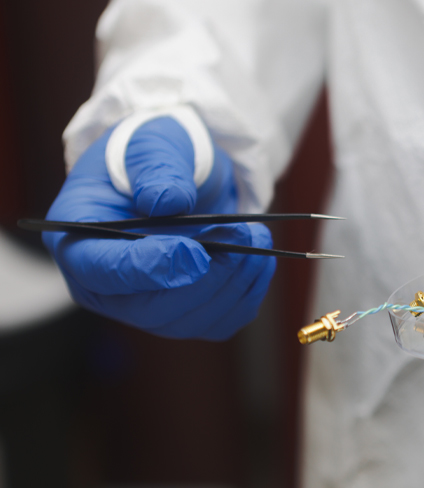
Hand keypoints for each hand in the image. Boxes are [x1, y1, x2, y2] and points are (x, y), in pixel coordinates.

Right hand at [43, 116, 275, 339]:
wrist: (180, 172)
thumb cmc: (153, 155)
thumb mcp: (151, 143)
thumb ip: (157, 169)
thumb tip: (167, 202)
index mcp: (78, 238)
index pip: (101, 270)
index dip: (148, 267)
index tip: (197, 254)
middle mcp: (105, 284)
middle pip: (152, 308)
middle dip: (207, 277)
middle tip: (243, 233)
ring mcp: (144, 305)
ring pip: (191, 320)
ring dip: (235, 282)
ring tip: (256, 235)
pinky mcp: (184, 314)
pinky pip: (219, 322)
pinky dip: (247, 293)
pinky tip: (258, 260)